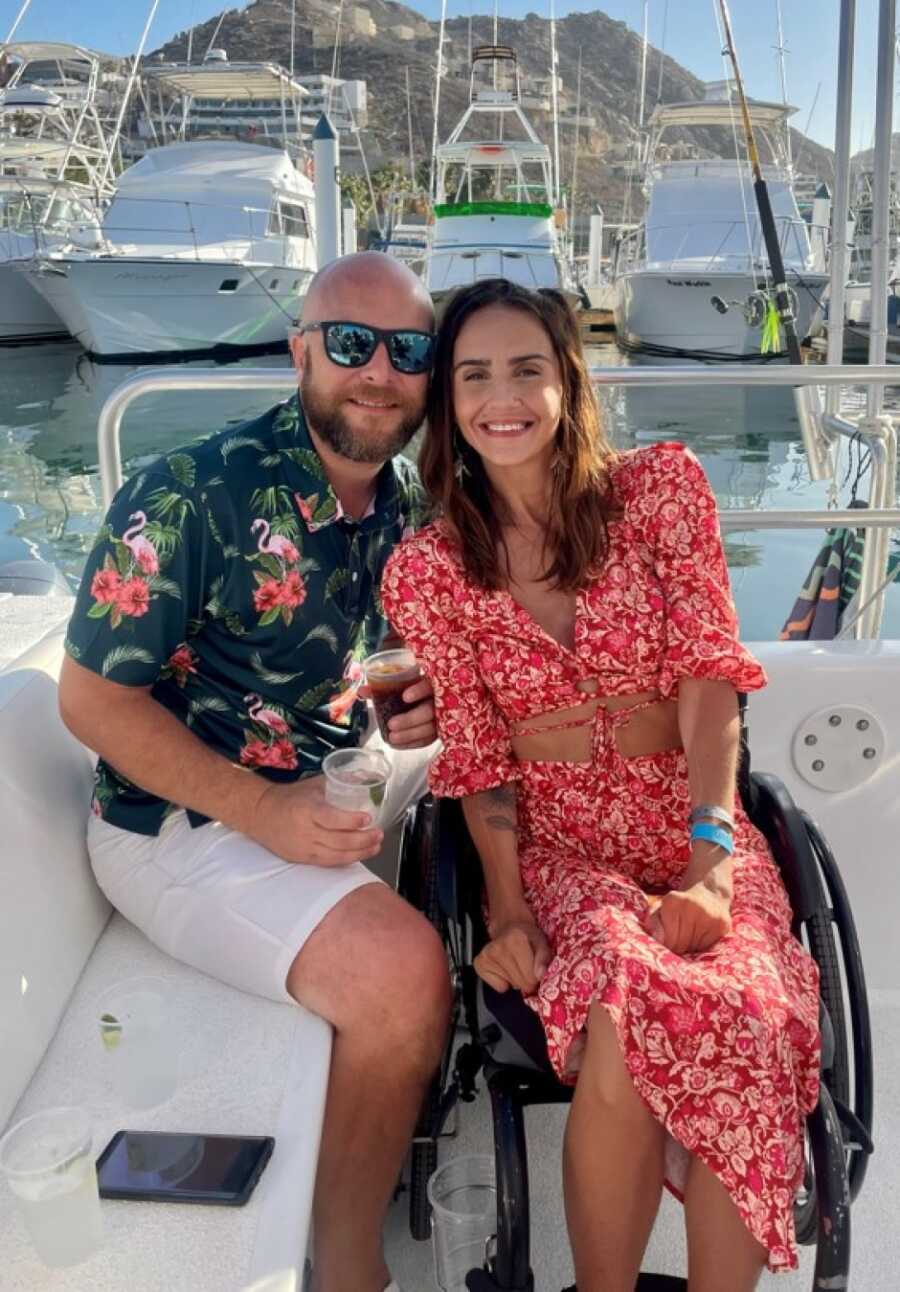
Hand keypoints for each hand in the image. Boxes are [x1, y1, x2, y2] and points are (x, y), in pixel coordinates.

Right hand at [248, 776, 383, 865]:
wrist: (261, 814)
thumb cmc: (290, 798)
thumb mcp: (314, 785)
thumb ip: (339, 782)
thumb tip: (366, 777)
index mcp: (307, 809)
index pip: (332, 818)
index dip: (351, 821)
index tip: (368, 818)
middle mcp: (305, 831)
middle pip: (339, 840)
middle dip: (363, 839)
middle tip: (379, 833)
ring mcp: (304, 847)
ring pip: (337, 855)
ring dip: (360, 852)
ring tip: (375, 846)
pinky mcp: (303, 859)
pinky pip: (328, 863)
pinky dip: (346, 860)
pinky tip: (359, 855)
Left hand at [359, 675, 436, 748]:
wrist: (430, 698)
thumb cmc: (413, 690)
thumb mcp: (400, 686)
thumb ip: (382, 688)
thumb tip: (361, 691)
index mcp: (430, 684)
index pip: (428, 685)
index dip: (419, 691)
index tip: (405, 697)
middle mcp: (439, 700)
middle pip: (429, 711)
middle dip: (410, 719)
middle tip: (391, 724)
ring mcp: (442, 717)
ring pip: (429, 729)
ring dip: (410, 734)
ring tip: (392, 738)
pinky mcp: (440, 731)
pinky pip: (427, 740)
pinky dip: (411, 743)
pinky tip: (396, 745)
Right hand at [474, 917, 551, 994]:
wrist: (509, 927)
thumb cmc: (527, 936)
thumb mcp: (542, 943)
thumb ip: (544, 958)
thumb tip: (540, 975)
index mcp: (516, 940)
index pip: (531, 978)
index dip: (536, 976)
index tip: (535, 966)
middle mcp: (498, 948)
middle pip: (520, 984)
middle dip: (526, 979)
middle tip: (525, 965)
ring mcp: (486, 956)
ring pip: (510, 986)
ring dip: (515, 979)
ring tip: (515, 964)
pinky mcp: (479, 963)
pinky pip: (498, 987)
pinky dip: (503, 982)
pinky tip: (504, 968)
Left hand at [646, 873, 731, 954]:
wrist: (709, 893)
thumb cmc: (679, 906)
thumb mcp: (660, 910)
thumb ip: (654, 924)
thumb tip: (658, 939)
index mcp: (672, 901)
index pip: (667, 940)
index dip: (666, 944)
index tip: (668, 939)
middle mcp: (692, 906)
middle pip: (681, 945)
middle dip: (678, 947)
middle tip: (680, 937)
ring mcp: (709, 915)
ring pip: (694, 949)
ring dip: (690, 947)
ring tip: (691, 933)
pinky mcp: (723, 924)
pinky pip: (709, 948)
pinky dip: (703, 946)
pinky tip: (702, 934)